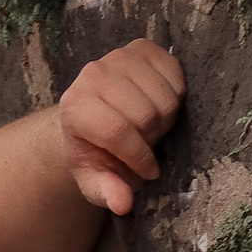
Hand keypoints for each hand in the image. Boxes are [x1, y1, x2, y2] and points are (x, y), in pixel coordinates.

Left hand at [56, 38, 185, 217]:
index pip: (117, 131)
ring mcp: (118, 56)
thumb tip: (122, 204)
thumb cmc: (95, 150)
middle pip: (146, 114)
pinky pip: (176, 74)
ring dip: (165, 118)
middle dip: (152, 138)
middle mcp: (93, 74)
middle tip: (145, 143)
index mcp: (75, 107)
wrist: (95, 113)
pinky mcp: (142, 47)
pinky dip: (175, 95)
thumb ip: (106, 191)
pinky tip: (157, 103)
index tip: (148, 172)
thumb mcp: (94, 178)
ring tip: (150, 125)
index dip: (139, 157)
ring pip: (165, 96)